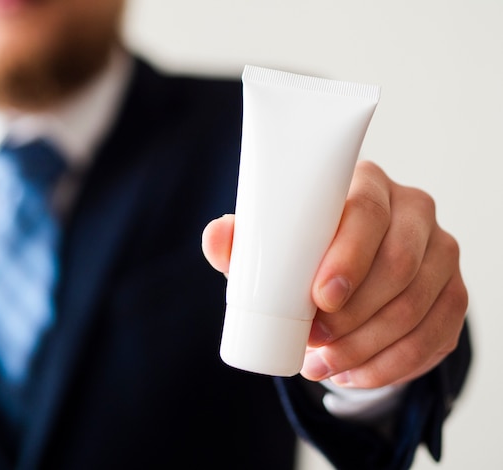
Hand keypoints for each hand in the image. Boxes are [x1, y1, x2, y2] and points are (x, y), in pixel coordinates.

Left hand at [202, 160, 467, 388]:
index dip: (349, 256)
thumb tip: (217, 237)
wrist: (350, 274)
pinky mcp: (453, 293)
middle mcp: (413, 211)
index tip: (320, 298)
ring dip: (368, 346)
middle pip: (400, 263)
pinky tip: (356, 375)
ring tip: (324, 364)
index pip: (368, 210)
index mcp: (368, 185)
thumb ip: (242, 240)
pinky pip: (437, 337)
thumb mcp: (271, 243)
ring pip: (417, 306)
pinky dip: (393, 365)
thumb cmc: (306, 251)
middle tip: (314, 340)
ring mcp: (440, 253)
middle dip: (354, 313)